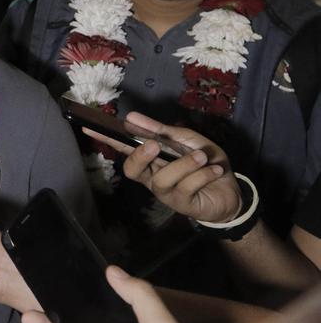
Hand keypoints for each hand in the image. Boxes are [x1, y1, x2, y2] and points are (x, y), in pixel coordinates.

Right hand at [83, 112, 242, 222]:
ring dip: (184, 164)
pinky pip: (186, 187)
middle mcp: (152, 177)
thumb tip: (132, 117)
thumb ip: (163, 130)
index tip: (90, 127)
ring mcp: (166, 193)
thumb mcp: (188, 140)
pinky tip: (213, 170)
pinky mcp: (182, 205)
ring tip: (202, 157)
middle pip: (132, 170)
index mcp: (151, 160)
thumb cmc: (205, 163)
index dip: (107, 139)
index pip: (124, 148)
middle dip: (140, 156)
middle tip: (154, 144)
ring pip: (163, 178)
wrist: (231, 191)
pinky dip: (202, 175)